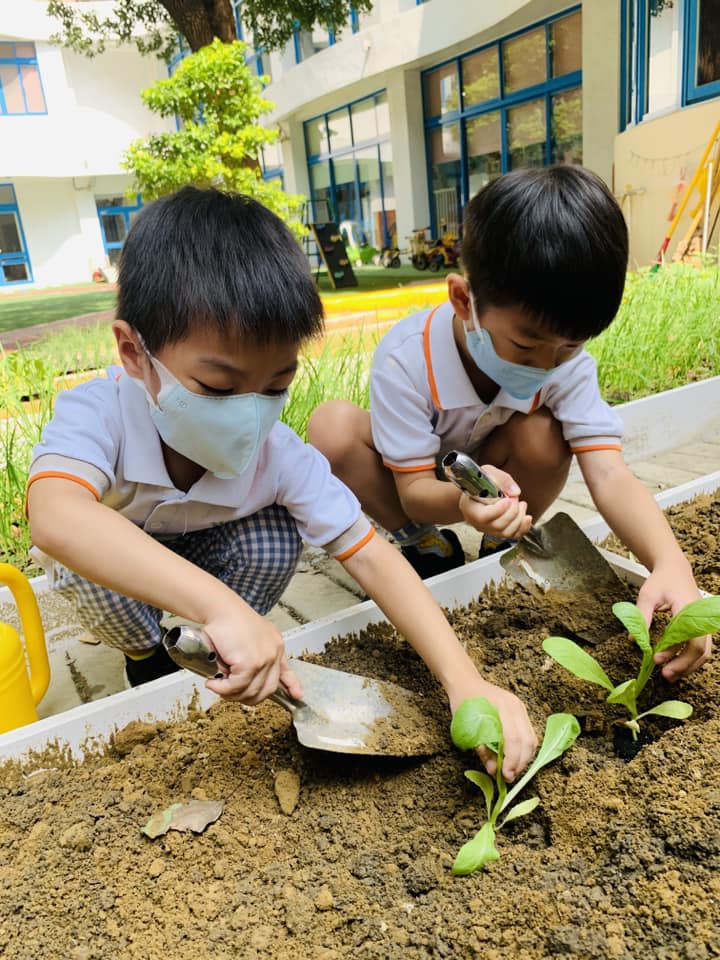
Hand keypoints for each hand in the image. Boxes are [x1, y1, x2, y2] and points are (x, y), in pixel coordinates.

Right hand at [203, 603, 302, 704]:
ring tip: (218, 685)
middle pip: (267, 689)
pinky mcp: (250, 663)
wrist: (219, 608)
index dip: (291, 685)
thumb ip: (253, 655)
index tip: (297, 695)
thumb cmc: (228, 620)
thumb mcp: (248, 638)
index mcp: (275, 645)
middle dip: (247, 697)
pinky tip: (214, 683)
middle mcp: (274, 652)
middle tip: (229, 693)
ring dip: (231, 693)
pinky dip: (222, 688)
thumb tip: (245, 677)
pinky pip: (237, 686)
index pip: (286, 671)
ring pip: (251, 691)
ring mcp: (264, 659)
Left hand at [449, 679, 537, 781]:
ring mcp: (521, 708)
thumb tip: (494, 771)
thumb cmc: (463, 702)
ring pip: (532, 739)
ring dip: (525, 758)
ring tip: (512, 770)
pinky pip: (529, 734)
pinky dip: (524, 750)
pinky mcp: (521, 712)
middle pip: (527, 740)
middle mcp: (516, 706)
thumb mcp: (467, 727)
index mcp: (502, 707)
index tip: (506, 776)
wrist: (466, 682)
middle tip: (509, 777)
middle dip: (520, 763)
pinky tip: (515, 759)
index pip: (514, 738)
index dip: (512, 760)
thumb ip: (483, 750)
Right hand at [457, 464, 532, 540]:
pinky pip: (512, 536)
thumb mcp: (488, 472)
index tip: (508, 499)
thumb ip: (501, 479)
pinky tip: (527, 518)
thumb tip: (515, 492)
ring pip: (506, 532)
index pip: (482, 517)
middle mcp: (476, 522)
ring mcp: (487, 529)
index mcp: (469, 507)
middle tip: (515, 498)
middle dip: (513, 512)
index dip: (498, 510)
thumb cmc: (481, 481)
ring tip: (522, 504)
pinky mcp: (498, 531)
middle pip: (497, 526)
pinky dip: (523, 528)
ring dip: (519, 519)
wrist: (479, 488)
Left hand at [636, 562, 711, 680]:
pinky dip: (690, 659)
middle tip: (665, 675)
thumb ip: (642, 616)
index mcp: (689, 609)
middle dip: (683, 665)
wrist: (674, 570)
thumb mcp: (647, 596)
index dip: (675, 652)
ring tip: (670, 675)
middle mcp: (701, 618)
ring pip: (704, 652)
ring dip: (688, 665)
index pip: (689, 638)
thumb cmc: (661, 581)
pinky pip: (701, 648)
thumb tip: (634, 640)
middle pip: (701, 649)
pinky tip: (676, 665)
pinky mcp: (700, 628)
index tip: (656, 659)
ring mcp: (703, 623)